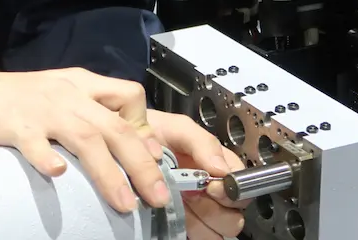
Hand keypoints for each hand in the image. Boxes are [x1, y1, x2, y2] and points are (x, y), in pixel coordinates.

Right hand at [0, 68, 169, 212]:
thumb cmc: (13, 100)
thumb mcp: (58, 97)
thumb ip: (89, 114)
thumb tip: (125, 146)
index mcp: (81, 83)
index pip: (129, 95)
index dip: (146, 128)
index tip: (152, 160)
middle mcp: (67, 93)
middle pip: (115, 126)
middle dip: (142, 164)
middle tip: (158, 197)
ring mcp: (41, 109)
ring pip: (85, 137)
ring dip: (109, 173)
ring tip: (125, 204)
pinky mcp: (14, 125)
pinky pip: (35, 143)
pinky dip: (48, 158)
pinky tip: (57, 175)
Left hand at [145, 109, 247, 239]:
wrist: (117, 147)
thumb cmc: (144, 134)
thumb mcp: (174, 128)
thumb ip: (201, 141)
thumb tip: (222, 168)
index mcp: (212, 162)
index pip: (240, 179)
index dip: (233, 185)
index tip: (214, 184)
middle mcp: (208, 187)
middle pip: (236, 208)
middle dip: (222, 205)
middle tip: (198, 195)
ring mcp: (197, 208)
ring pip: (224, 227)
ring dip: (208, 219)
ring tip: (186, 205)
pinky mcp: (183, 224)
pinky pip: (204, 236)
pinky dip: (196, 231)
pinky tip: (181, 218)